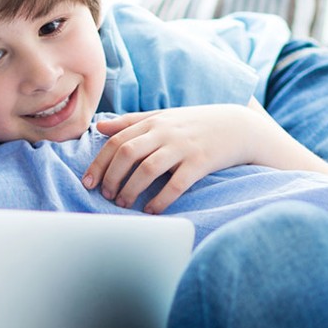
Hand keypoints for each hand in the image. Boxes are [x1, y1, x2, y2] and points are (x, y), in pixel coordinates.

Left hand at [84, 105, 278, 213]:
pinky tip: (152, 211)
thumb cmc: (195, 124)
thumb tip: (99, 127)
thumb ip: (131, 122)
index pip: (117, 141)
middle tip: (107, 196)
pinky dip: (161, 200)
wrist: (238, 126)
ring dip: (131, 190)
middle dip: (112, 177)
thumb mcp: (163, 117)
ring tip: (124, 204)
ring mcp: (183, 147)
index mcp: (153, 122)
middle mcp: (165, 133)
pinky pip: (176, 184)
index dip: (99, 163)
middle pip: (127, 154)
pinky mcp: (200, 163)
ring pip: (148, 169)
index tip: (88, 183)